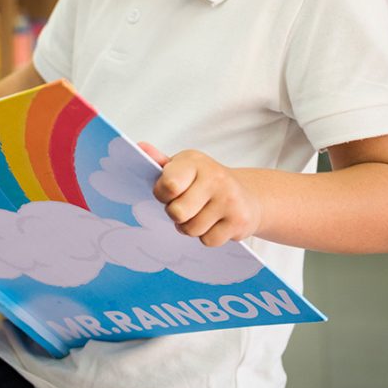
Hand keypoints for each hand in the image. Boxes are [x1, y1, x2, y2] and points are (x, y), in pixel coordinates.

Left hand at [139, 144, 261, 247]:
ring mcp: (229, 199)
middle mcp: (214, 177)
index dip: (162, 195)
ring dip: (191, 227)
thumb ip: (160, 161)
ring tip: (199, 214)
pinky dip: (207, 236)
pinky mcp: (240, 220)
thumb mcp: (183, 167)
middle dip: (176, 214)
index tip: (168, 193)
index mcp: (194, 161)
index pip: (169, 185)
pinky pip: (208, 240)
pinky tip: (214, 223)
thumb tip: (139, 147)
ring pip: (192, 229)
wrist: (248, 196)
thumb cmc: (205, 182)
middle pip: (177, 212)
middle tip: (184, 207)